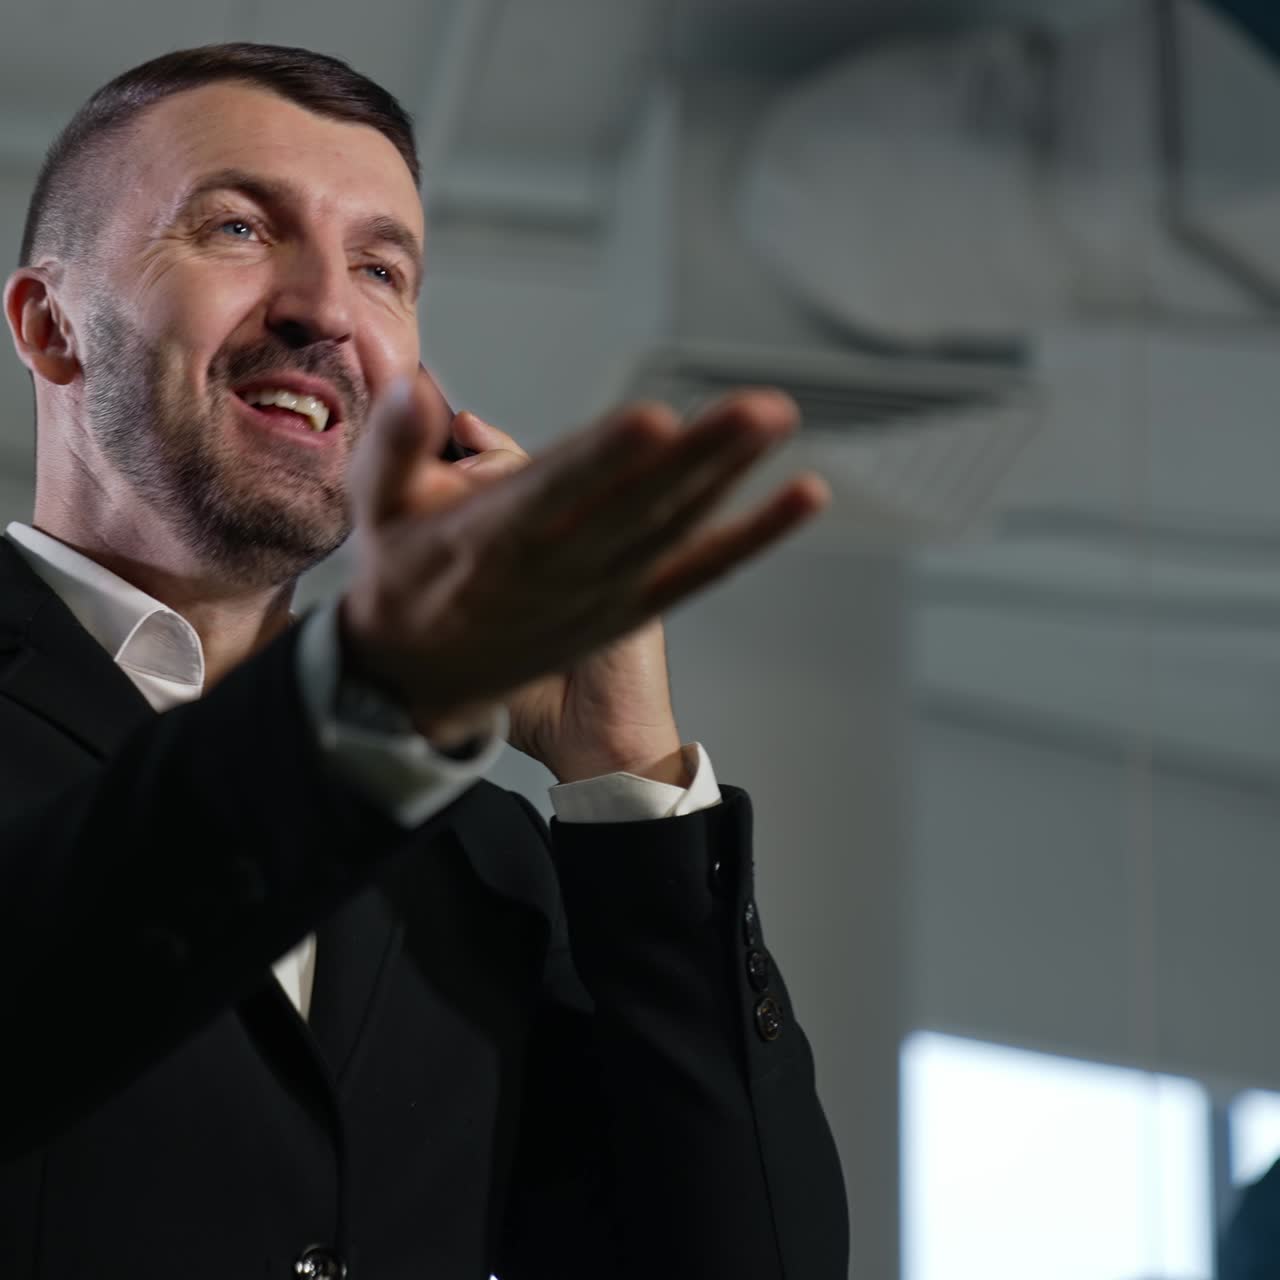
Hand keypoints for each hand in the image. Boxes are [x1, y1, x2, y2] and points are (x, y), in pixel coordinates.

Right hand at [339, 369, 830, 775]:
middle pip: (636, 507)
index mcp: (492, 540)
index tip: (651, 420)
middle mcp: (555, 571)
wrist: (418, 678)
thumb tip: (422, 386)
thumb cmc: (403, 579)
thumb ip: (397, 445)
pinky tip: (801, 498)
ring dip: (731, 478)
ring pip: (674, 531)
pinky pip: (698, 572)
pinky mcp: (627, 610)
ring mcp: (599, 595)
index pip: (555, 491)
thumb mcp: (376, 509)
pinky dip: (751, 536)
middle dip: (699, 456)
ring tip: (776, 422)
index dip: (604, 459)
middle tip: (758, 409)